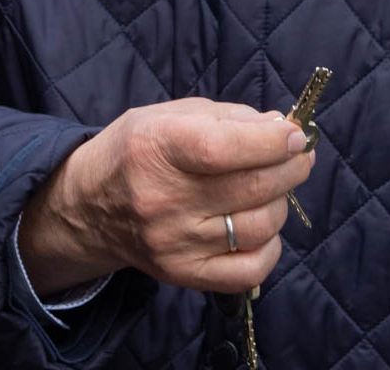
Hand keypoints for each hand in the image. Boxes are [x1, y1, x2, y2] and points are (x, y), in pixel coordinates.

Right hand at [18, 99, 313, 295]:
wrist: (89, 207)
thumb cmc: (135, 150)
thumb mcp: (167, 115)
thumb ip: (227, 117)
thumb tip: (282, 128)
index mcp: (155, 147)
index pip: (222, 148)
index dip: (270, 142)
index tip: (296, 136)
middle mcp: (162, 199)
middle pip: (250, 187)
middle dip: (291, 167)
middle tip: (299, 156)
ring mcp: (174, 243)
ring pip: (258, 226)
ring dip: (280, 202)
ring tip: (273, 187)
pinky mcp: (184, 274)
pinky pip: (250, 269)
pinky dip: (270, 246)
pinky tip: (262, 226)